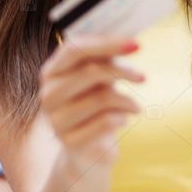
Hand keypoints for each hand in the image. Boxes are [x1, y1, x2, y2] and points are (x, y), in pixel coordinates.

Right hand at [39, 35, 144, 171]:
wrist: (87, 150)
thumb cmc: (94, 105)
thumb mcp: (98, 79)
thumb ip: (105, 59)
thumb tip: (130, 42)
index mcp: (52, 71)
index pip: (74, 48)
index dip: (106, 44)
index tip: (135, 44)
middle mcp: (48, 94)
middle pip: (90, 71)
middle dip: (122, 71)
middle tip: (142, 77)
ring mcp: (56, 119)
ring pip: (101, 98)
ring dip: (127, 101)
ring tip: (135, 106)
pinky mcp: (69, 142)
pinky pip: (105, 122)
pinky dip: (121, 118)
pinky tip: (122, 120)